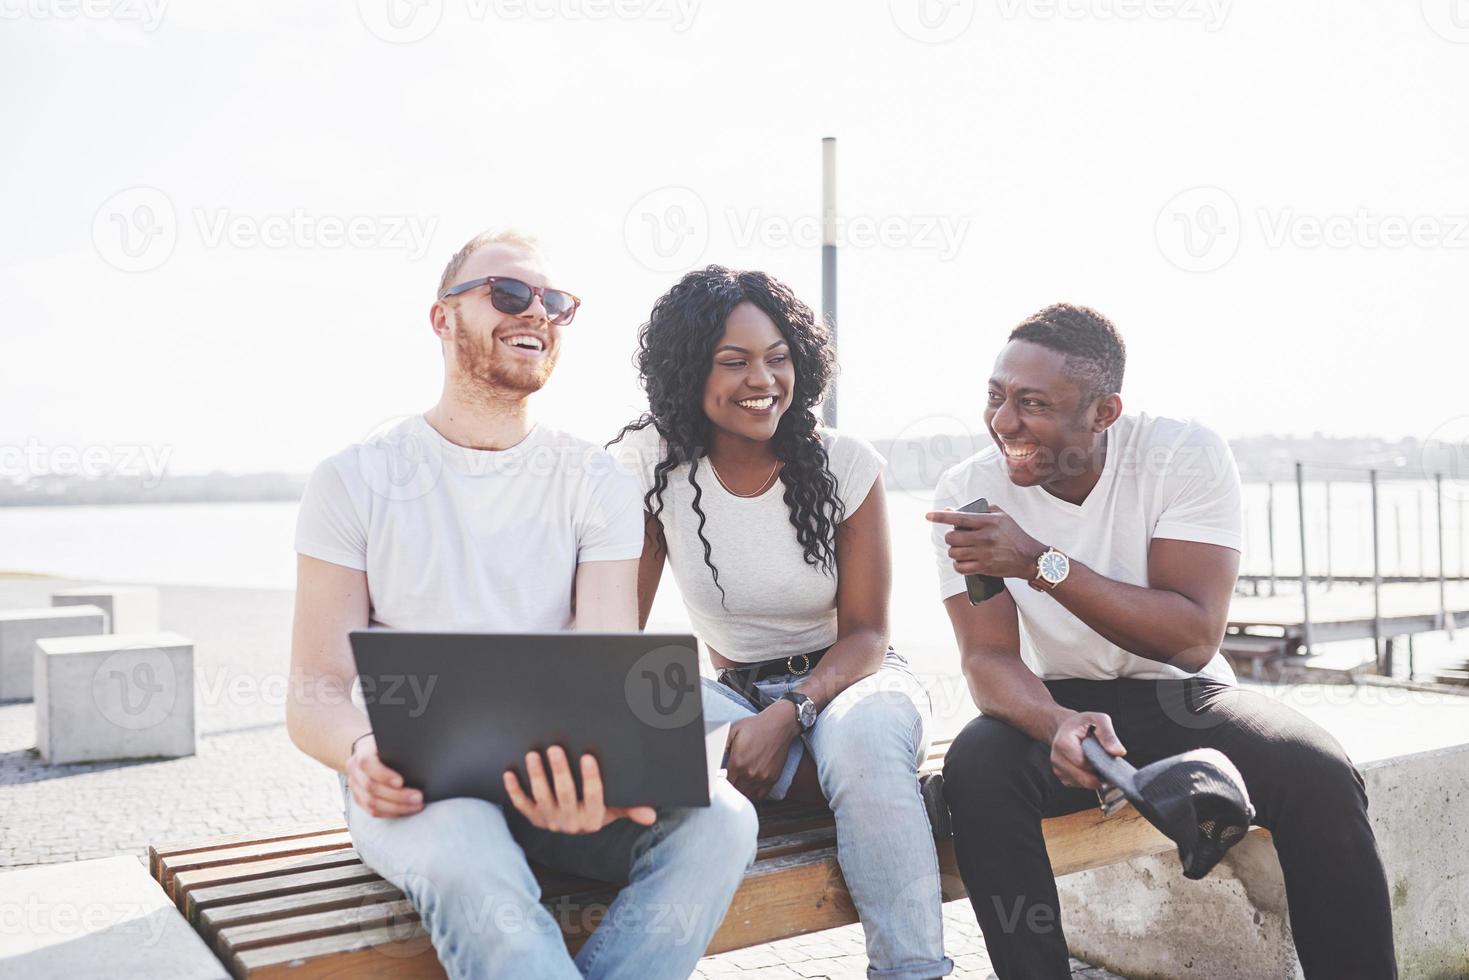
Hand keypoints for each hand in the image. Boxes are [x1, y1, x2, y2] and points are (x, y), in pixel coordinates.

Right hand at [346, 733, 423, 818]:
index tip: (401, 781)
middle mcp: (355, 771)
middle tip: (418, 797)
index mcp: (362, 753)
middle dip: (397, 795)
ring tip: (416, 805)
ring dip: (397, 807)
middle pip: (372, 788)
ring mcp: (355, 787)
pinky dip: (391, 813)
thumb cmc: (388, 745)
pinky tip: (406, 810)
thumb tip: (422, 757)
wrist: (369, 752)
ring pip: (372, 804)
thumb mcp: (392, 741)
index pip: (368, 764)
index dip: (384, 775)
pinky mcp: (359, 799)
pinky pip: (373, 811)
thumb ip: (399, 748)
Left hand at [503, 746, 656, 833]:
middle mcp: (570, 820)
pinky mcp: (533, 817)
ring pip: (542, 797)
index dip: (590, 777)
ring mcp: (549, 819)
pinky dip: (514, 791)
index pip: (594, 795)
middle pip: (565, 794)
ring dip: (536, 776)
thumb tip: (652, 814)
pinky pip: (521, 805)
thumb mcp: (615, 810)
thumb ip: (631, 809)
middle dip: (559, 771)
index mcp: (593, 817)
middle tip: (555, 748)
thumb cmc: (596, 810)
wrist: (573, 829)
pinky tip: (509, 773)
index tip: (588, 756)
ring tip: (533, 755)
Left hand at [725, 701, 800, 800]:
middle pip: (734, 791)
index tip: (719, 781)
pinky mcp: (772, 779)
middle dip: (729, 789)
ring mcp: (762, 778)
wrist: (779, 725)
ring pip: (746, 795)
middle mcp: (750, 772)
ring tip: (737, 786)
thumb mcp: (733, 731)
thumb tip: (712, 754)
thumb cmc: (756, 727)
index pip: (723, 783)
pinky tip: (748, 789)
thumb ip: (720, 744)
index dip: (720, 783)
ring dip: (740, 793)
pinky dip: (752, 795)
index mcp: (738, 762)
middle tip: (727, 783)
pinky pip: (760, 795)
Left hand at [926, 506, 1044, 579]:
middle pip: (952, 537)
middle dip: (950, 538)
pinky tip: (962, 562)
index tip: (928, 515)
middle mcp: (985, 537)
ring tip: (960, 550)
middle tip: (956, 539)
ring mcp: (984, 553)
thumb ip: (981, 511)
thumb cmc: (1015, 535)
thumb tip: (954, 510)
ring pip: (954, 553)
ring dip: (953, 552)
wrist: (1029, 558)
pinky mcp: (984, 567)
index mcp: (988, 521)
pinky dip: (957, 565)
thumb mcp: (1002, 517)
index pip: (959, 518)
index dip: (941, 517)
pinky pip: (960, 567)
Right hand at [1050, 711, 1126, 790]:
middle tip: (1106, 761)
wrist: (1066, 728)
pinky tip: (1090, 766)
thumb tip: (1119, 752)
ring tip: (1096, 761)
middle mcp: (1057, 759)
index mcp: (1063, 743)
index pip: (1084, 763)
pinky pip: (1081, 785)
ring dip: (1095, 777)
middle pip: (1084, 778)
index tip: (1108, 757)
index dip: (1099, 762)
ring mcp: (1058, 770)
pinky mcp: (1063, 778)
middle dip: (1099, 773)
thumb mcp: (1099, 720)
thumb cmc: (1082, 724)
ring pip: (1084, 784)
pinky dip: (1089, 779)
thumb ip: (1109, 735)